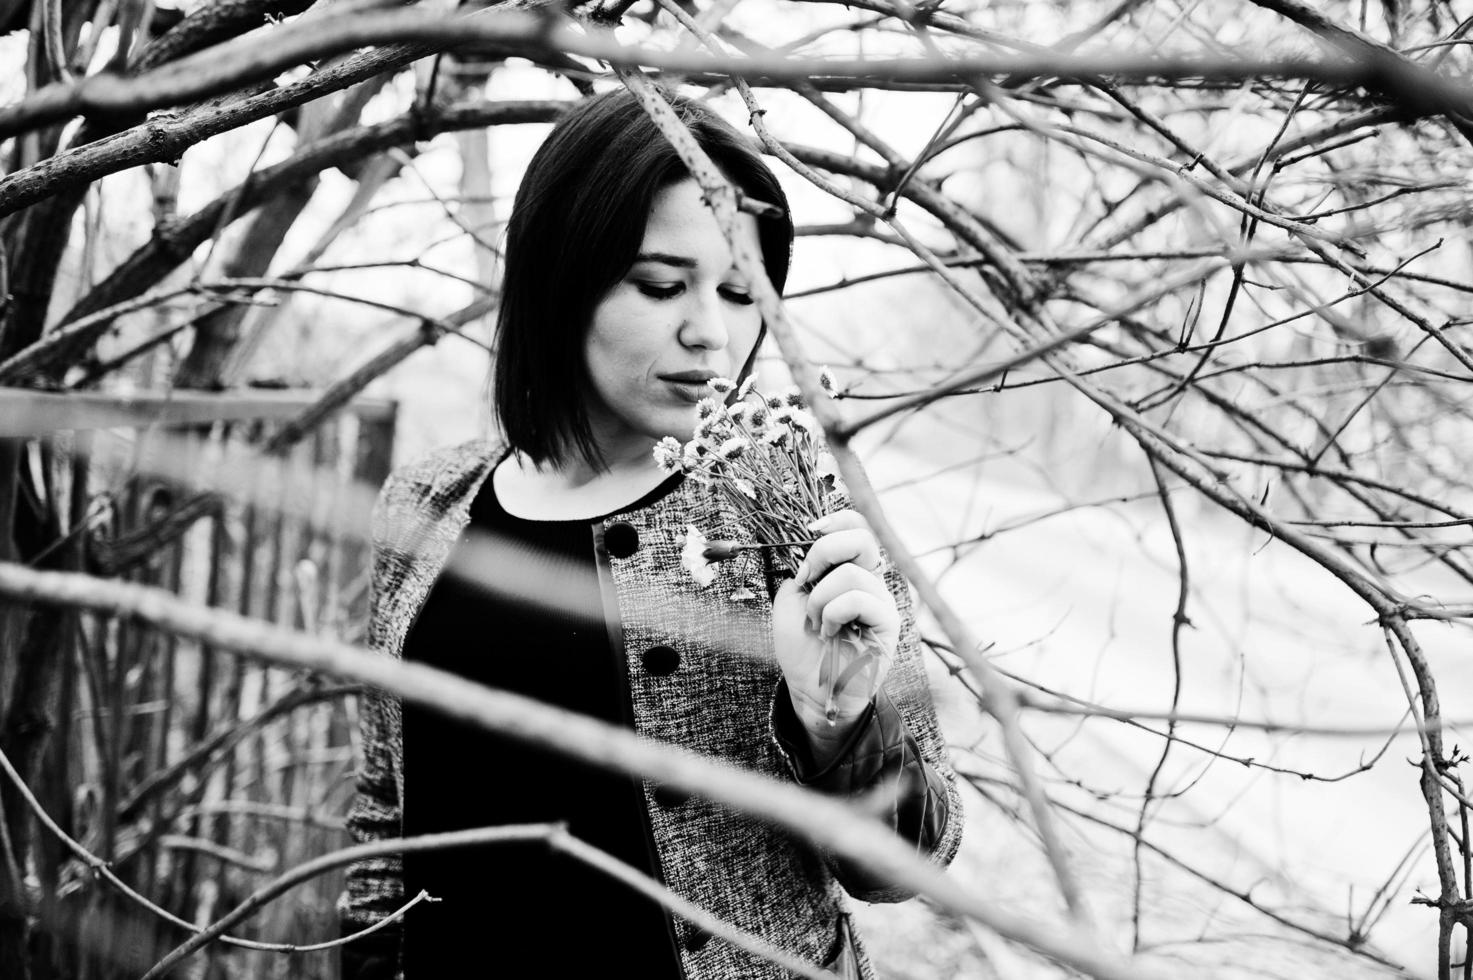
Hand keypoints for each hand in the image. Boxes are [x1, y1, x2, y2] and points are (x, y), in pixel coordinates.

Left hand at [772, 510, 898, 744]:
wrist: (810, 689)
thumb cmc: (801, 647)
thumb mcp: (791, 599)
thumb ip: (804, 569)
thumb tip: (813, 549)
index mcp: (849, 569)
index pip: (857, 526)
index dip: (836, 519)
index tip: (809, 532)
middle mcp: (870, 580)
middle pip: (863, 536)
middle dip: (825, 551)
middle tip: (806, 578)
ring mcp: (881, 601)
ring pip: (851, 573)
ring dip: (820, 598)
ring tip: (816, 622)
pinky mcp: (888, 624)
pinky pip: (860, 599)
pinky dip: (834, 613)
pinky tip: (829, 632)